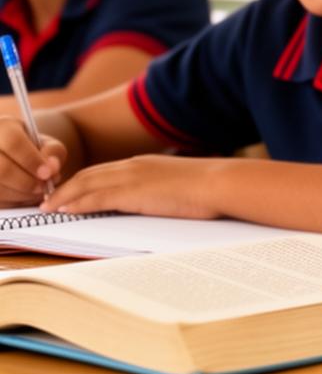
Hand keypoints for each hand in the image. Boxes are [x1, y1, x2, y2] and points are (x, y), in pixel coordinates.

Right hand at [0, 117, 63, 205]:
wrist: (15, 157)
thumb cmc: (33, 149)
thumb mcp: (47, 144)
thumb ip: (53, 152)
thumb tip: (52, 168)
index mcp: (2, 127)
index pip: (13, 142)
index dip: (32, 160)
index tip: (48, 173)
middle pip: (2, 169)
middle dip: (28, 182)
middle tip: (44, 187)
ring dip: (22, 194)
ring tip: (37, 191)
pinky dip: (13, 201)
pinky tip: (24, 196)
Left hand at [40, 155, 223, 217]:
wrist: (220, 183)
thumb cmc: (210, 188)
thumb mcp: (181, 184)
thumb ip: (163, 188)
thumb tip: (159, 200)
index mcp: (145, 164)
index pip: (105, 170)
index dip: (84, 180)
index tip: (71, 190)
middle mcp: (133, 166)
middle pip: (89, 174)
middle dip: (66, 187)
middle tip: (49, 199)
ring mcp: (131, 177)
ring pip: (85, 184)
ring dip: (64, 196)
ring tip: (49, 207)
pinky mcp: (131, 192)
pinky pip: (94, 197)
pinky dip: (76, 203)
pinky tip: (65, 210)